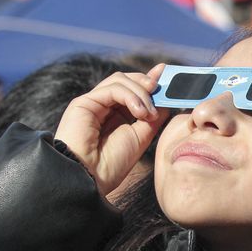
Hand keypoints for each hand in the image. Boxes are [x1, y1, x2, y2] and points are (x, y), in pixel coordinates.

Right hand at [55, 64, 169, 194]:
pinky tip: (139, 112)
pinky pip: (112, 88)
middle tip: (162, 90)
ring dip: (140, 92)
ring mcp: (94, 103)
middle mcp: (104, 106)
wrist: (89, 178)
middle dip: (147, 82)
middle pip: (127, 80)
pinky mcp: (84, 102)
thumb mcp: (141, 138)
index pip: (133, 89)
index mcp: (117, 115)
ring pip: (120, 80)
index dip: (149, 79)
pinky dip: (130, 96)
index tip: (165, 72)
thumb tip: (167, 100)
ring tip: (149, 113)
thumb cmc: (112, 164)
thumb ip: (153, 118)